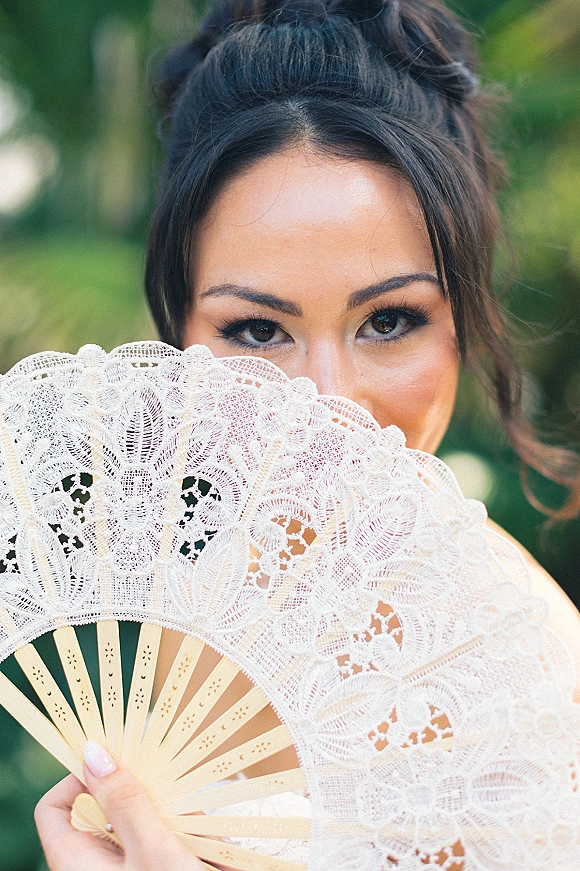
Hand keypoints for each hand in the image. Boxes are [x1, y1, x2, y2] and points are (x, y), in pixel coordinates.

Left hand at [34, 741, 219, 870]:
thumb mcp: (153, 846)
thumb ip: (125, 799)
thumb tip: (92, 751)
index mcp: (76, 863)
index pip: (54, 807)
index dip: (80, 779)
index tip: (119, 766)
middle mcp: (93, 869)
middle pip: (104, 811)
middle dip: (147, 799)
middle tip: (179, 801)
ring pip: (140, 825)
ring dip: (175, 820)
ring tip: (204, 835)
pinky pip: (160, 844)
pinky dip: (185, 839)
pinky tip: (212, 850)